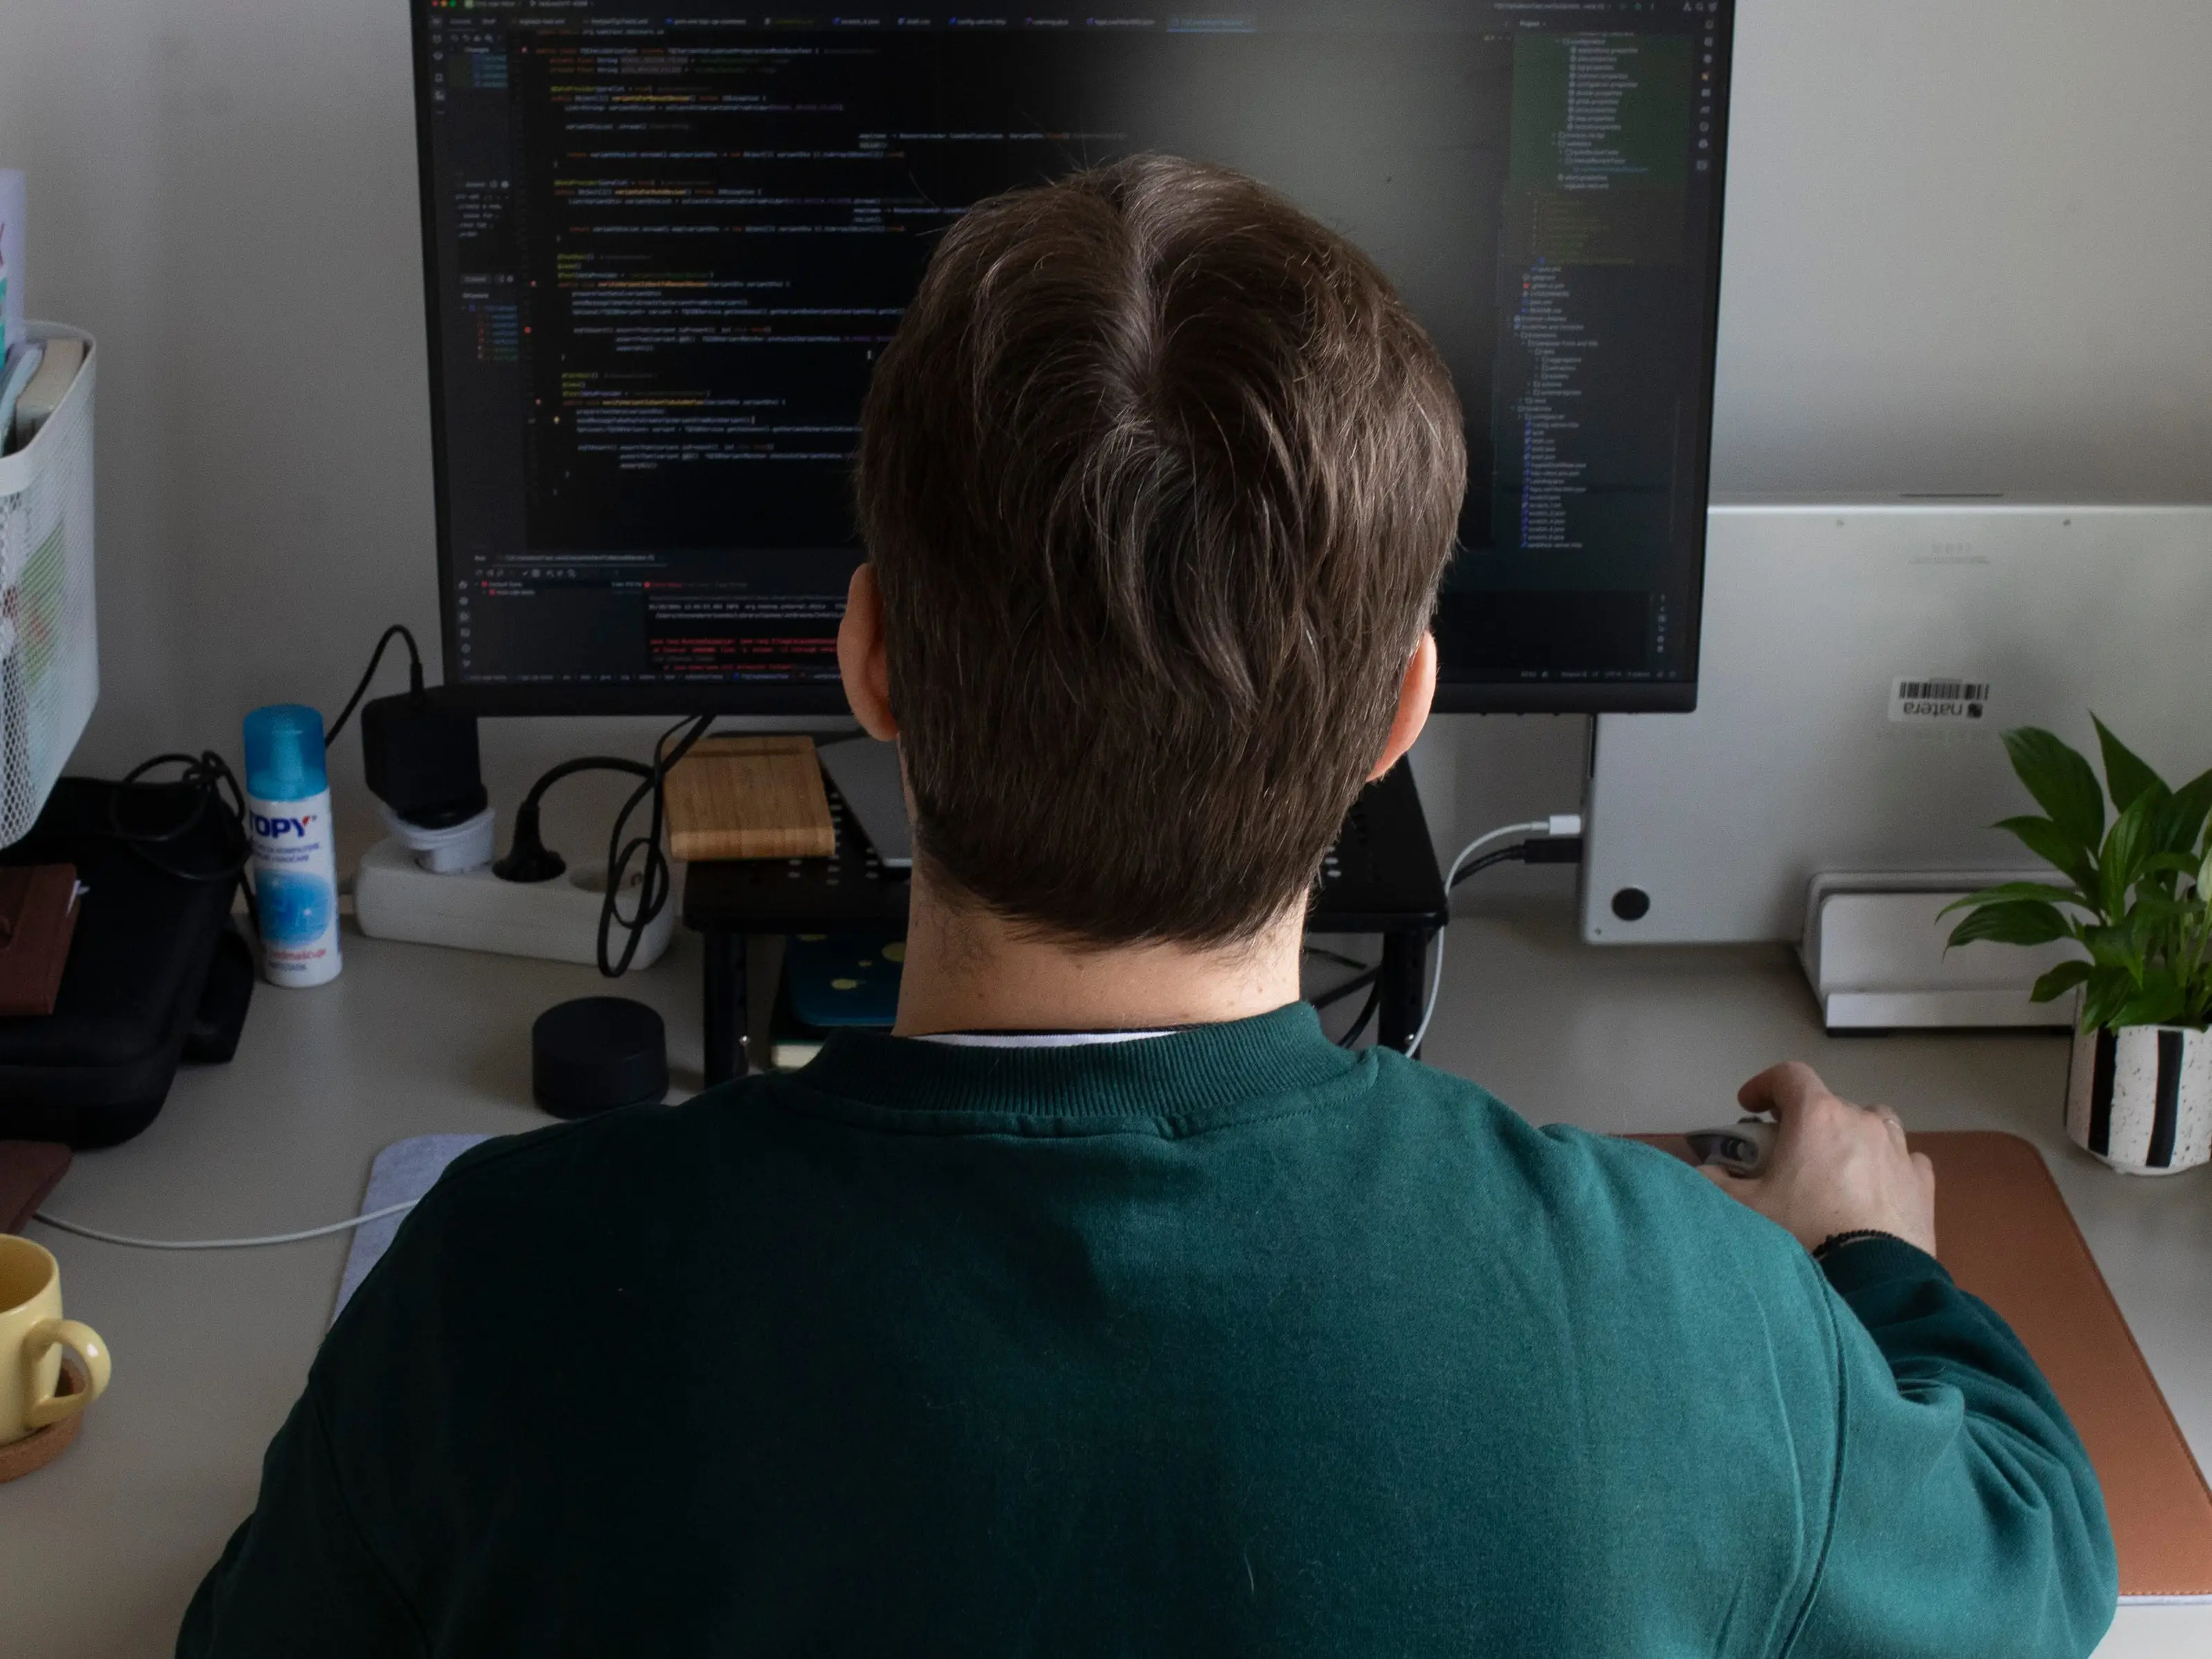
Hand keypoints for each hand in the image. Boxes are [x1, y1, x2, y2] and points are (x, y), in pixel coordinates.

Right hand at [1701, 1062, 1937, 1256]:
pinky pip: (1905, 1158)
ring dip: (1854, 1134)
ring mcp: (1898, 1149)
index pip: (1789, 1076)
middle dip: (1807, 1119)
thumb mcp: (1745, 1210)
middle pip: (1830, 1103)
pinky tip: (1878, 1188)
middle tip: (1789, 1150)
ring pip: (1875, 1123)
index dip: (1765, 1084)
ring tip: (1839, 1165)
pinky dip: (1888, 1164)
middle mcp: (1861, 1121)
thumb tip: (1703, 1173)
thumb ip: (1717, 1183)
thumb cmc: (1803, 1232)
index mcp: (1817, 1116)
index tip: (1751, 1106)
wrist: (1870, 1281)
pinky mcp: (1922, 1182)